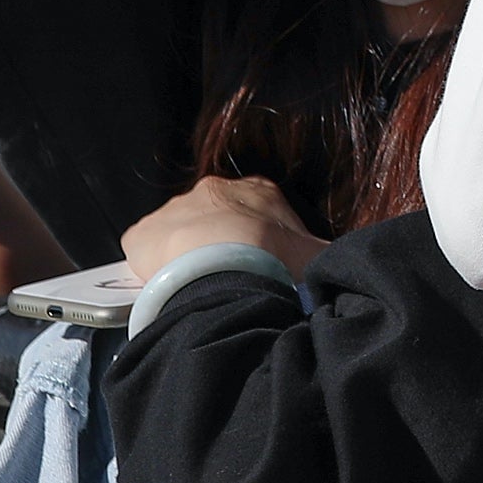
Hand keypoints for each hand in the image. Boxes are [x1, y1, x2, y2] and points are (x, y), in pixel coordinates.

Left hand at [121, 173, 329, 282]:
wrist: (228, 264)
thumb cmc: (278, 256)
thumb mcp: (314, 253)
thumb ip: (324, 253)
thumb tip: (341, 263)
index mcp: (256, 190)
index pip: (253, 210)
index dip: (255, 238)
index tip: (256, 262)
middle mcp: (212, 190)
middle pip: (211, 220)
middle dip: (216, 246)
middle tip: (225, 279)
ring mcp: (173, 209)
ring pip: (177, 237)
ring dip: (184, 259)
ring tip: (196, 291)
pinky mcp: (141, 234)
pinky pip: (144, 254)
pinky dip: (152, 273)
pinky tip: (167, 293)